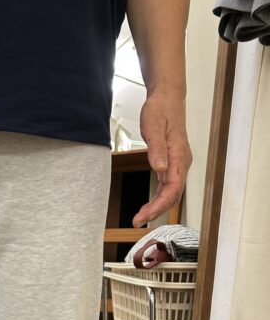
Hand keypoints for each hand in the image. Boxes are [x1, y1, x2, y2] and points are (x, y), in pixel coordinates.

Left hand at [133, 92, 192, 226]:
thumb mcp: (153, 126)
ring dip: (157, 207)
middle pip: (173, 195)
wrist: (167, 97)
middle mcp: (181, 162)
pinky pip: (168, 186)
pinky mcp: (172, 163)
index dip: (159, 205)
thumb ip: (156, 149)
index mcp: (179, 156)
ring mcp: (178, 163)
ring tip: (140, 218)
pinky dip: (158, 198)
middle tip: (138, 221)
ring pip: (171, 193)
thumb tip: (159, 169)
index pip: (172, 188)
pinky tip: (148, 205)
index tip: (144, 216)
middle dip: (156, 211)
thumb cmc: (160, 109)